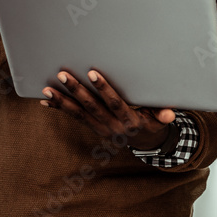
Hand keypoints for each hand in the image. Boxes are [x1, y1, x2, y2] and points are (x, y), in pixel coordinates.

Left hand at [41, 70, 177, 149]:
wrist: (144, 142)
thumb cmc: (153, 123)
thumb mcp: (160, 120)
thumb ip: (163, 115)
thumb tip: (170, 114)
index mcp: (129, 121)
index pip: (114, 103)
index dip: (103, 89)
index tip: (92, 73)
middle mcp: (112, 126)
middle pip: (92, 106)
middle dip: (76, 90)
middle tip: (63, 76)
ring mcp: (100, 128)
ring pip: (79, 113)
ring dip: (62, 101)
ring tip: (47, 90)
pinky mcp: (93, 127)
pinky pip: (75, 117)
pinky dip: (60, 108)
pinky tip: (46, 102)